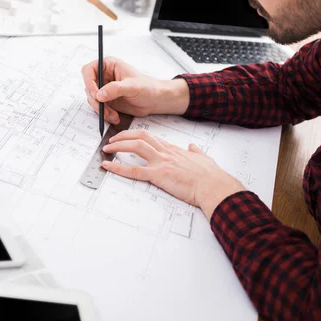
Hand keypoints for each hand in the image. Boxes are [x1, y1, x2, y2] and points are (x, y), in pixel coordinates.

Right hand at [81, 57, 188, 123]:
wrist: (155, 100)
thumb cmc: (148, 87)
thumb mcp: (132, 86)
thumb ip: (115, 89)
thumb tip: (99, 94)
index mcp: (109, 65)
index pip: (89, 70)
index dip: (88, 82)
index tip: (95, 94)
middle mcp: (104, 76)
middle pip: (89, 87)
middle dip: (95, 100)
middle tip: (103, 109)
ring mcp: (105, 89)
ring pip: (93, 100)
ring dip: (100, 109)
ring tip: (112, 115)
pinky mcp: (107, 101)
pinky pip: (99, 108)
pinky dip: (105, 114)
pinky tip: (115, 117)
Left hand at [101, 130, 246, 219]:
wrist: (213, 185)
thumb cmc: (211, 176)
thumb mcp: (203, 158)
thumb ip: (196, 151)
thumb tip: (192, 147)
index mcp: (174, 149)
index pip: (151, 137)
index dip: (136, 135)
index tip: (127, 136)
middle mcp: (165, 153)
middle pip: (140, 137)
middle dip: (123, 136)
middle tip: (111, 139)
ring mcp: (161, 163)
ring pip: (135, 147)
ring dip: (118, 146)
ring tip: (107, 148)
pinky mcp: (159, 176)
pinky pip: (134, 170)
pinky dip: (118, 167)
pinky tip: (107, 166)